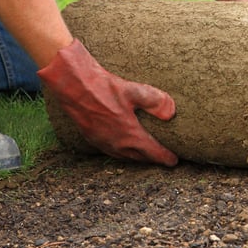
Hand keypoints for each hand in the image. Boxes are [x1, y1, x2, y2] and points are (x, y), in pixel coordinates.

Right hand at [38, 39, 177, 165]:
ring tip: (145, 155)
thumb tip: (171, 113)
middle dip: (152, 159)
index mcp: (129, 135)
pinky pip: (111, 151)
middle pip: (139, 157)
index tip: (174, 161)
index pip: (152, 152)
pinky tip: (123, 146)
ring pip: (124, 156)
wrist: (73, 86)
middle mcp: (117, 144)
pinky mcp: (92, 138)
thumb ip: (155, 101)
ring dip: (137, 157)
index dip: (165, 157)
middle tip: (163, 159)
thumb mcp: (134, 91)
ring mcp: (103, 142)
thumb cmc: (104, 87)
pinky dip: (122, 153)